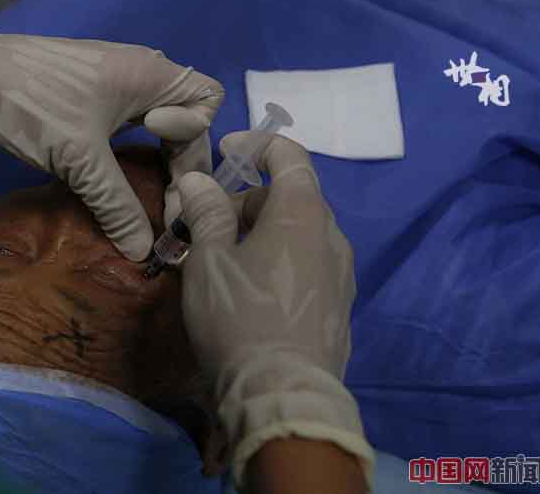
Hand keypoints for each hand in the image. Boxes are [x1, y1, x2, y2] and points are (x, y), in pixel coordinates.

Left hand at [0, 23, 224, 260]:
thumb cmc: (33, 107)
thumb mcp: (80, 162)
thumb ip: (118, 207)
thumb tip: (145, 254)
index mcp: (151, 73)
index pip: (206, 106)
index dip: (192, 143)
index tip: (160, 169)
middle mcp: (140, 69)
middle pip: (186, 116)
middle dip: (179, 161)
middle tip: (163, 205)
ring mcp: (114, 77)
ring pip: (156, 120)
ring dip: (154, 157)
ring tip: (141, 197)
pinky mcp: (90, 90)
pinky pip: (130, 120)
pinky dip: (130, 149)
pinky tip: (112, 176)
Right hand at [176, 132, 374, 487]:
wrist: (282, 395)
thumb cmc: (238, 316)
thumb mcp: (208, 260)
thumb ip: (205, 212)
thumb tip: (198, 181)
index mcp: (302, 213)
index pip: (289, 155)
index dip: (256, 144)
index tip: (226, 150)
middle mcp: (331, 236)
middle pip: (289, 197)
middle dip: (245, 200)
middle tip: (203, 223)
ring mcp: (341, 274)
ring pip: (297, 234)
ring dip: (259, 233)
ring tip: (220, 260)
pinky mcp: (338, 307)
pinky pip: (306, 265)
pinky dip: (277, 261)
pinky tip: (248, 291)